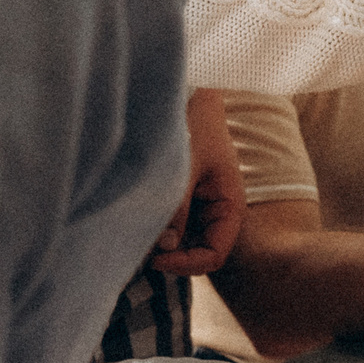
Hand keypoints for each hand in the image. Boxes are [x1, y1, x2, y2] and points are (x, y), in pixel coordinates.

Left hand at [151, 87, 246, 274]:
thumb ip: (176, 208)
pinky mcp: (181, 203)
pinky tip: (135, 221)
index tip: (155, 259)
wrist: (187, 98)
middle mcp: (216, 213)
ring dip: (160, 245)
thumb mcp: (186, 166)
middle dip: (170, 256)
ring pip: (180, 244)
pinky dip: (154, 231)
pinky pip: (169, 229)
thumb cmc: (194, 127)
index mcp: (230, 206)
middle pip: (195, 253)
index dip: (186, 264)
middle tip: (138, 249)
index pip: (214, 255)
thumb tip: (164, 248)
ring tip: (134, 234)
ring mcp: (198, 209)